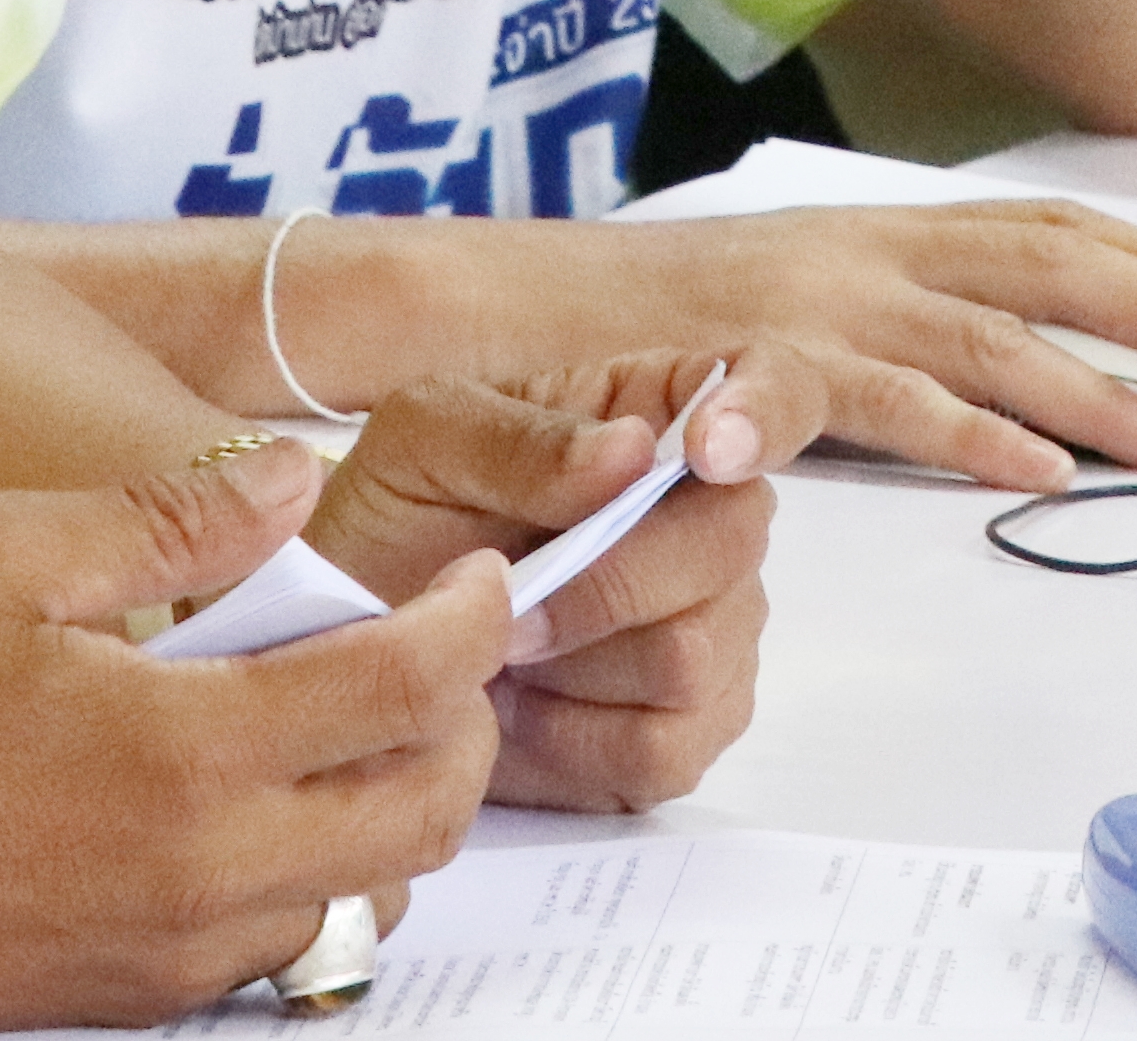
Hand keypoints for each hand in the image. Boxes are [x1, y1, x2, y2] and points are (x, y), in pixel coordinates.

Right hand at [0, 446, 500, 1030]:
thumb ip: (170, 510)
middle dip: (469, 718)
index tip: (481, 575)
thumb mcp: (3, 550)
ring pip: (376, 887)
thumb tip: (293, 480)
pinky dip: (325, 867)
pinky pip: (292, 937)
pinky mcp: (148, 996)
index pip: (409, 686)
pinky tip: (273, 793)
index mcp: (189, 747)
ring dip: (401, 799)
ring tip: (363, 715)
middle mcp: (209, 867)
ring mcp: (183, 946)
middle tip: (444, 646)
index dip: (475, 619)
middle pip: (431, 807)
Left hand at [304, 351, 813, 812]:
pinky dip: (573, 743)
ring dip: (575, 667)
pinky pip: (667, 750)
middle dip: (608, 584)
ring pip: (695, 657)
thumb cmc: (398, 518)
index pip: (777, 386)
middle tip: (505, 608)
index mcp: (662, 413)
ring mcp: (716, 626)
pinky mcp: (690, 727)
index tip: (705, 452)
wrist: (359, 643)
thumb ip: (520, 440)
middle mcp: (712, 516)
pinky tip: (521, 715)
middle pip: (732, 541)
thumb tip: (630, 453)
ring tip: (500, 654)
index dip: (764, 413)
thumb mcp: (424, 444)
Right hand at [419, 201, 1136, 486]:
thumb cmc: (621, 334)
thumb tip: (957, 369)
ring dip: (1102, 390)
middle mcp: (856, 246)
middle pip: (1045, 260)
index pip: (1036, 226)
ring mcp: (815, 299)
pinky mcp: (766, 362)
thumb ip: (863, 325)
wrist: (490, 321)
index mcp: (865, 229)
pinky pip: (890, 400)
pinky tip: (1045, 475)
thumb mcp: (771, 305)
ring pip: (991, 334)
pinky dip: (974, 435)